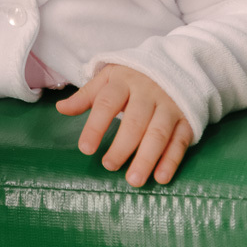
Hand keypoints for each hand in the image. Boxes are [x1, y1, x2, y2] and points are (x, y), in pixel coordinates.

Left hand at [56, 64, 192, 186]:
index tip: (85, 149)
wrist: (173, 65)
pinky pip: (180, 141)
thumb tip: (61, 108)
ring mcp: (169, 106)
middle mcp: (148, 92)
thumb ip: (86, 96)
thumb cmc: (131, 78)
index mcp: (123, 81)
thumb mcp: (108, 79)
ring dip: (147, 158)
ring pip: (158, 133)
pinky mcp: (186, 119)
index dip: (95, 126)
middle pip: (135, 121)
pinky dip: (172, 161)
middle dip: (122, 146)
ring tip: (133, 181)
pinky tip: (161, 178)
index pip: (107, 103)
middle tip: (109, 166)